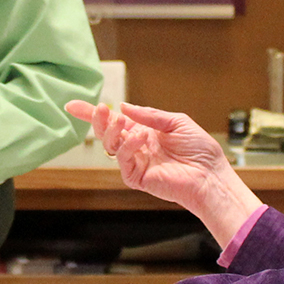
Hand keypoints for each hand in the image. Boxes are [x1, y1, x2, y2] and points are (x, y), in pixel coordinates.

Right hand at [63, 100, 261, 245]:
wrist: (210, 175)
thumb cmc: (199, 150)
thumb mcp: (176, 122)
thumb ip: (149, 115)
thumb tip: (124, 107)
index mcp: (144, 132)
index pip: (115, 121)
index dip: (93, 114)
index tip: (73, 105)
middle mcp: (137, 146)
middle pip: (107, 133)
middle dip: (97, 120)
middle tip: (99, 108)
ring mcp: (136, 162)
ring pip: (110, 146)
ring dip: (112, 131)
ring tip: (119, 120)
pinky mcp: (137, 178)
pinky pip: (123, 161)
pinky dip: (128, 147)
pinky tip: (140, 138)